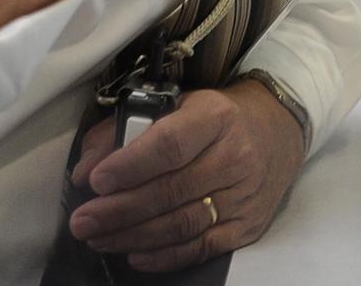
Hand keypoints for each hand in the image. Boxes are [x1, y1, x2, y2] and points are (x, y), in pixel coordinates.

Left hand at [68, 78, 304, 271]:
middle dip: (119, 210)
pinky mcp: (247, 226)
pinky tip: (134, 255)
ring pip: (181, 224)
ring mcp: (243, 196)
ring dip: (133, 236)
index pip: (170, 144)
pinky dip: (164, 257)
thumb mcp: (178, 103)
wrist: (279, 129)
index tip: (95, 181)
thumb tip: (85, 169)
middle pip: (170, 191)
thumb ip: (127, 128)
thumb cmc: (217, 116)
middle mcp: (234, 156)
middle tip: (82, 221)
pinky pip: (200, 248)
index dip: (130, 165)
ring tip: (98, 238)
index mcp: (215, 116)